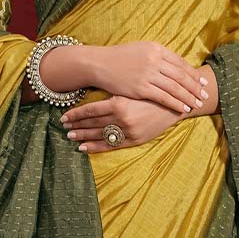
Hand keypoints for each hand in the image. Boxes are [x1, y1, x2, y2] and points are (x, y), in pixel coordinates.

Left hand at [60, 94, 185, 152]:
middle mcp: (121, 119)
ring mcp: (127, 131)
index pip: (90, 111)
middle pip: (92, 124)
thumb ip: (113, 95)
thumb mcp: (131, 89)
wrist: (175, 104)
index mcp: (119, 103)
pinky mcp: (134, 140)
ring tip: (70, 136)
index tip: (64, 117)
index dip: (75, 114)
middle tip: (63, 127)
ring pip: (99, 135)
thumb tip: (92, 98)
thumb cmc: (152, 93)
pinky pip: (111, 145)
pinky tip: (84, 148)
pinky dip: (96, 147)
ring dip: (82, 136)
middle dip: (76, 125)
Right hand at [93, 41, 208, 115]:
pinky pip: (163, 97)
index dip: (193, 74)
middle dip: (195, 87)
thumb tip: (175, 65)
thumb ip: (158, 56)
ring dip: (188, 97)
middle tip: (205, 95)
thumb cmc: (120, 57)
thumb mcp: (141, 49)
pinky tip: (182, 109)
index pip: (180, 63)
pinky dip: (175, 103)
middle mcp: (154, 60)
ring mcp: (147, 74)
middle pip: (181, 76)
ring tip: (196, 104)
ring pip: (174, 88)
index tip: (202, 82)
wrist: (99, 64)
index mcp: (156, 49)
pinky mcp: (140, 88)